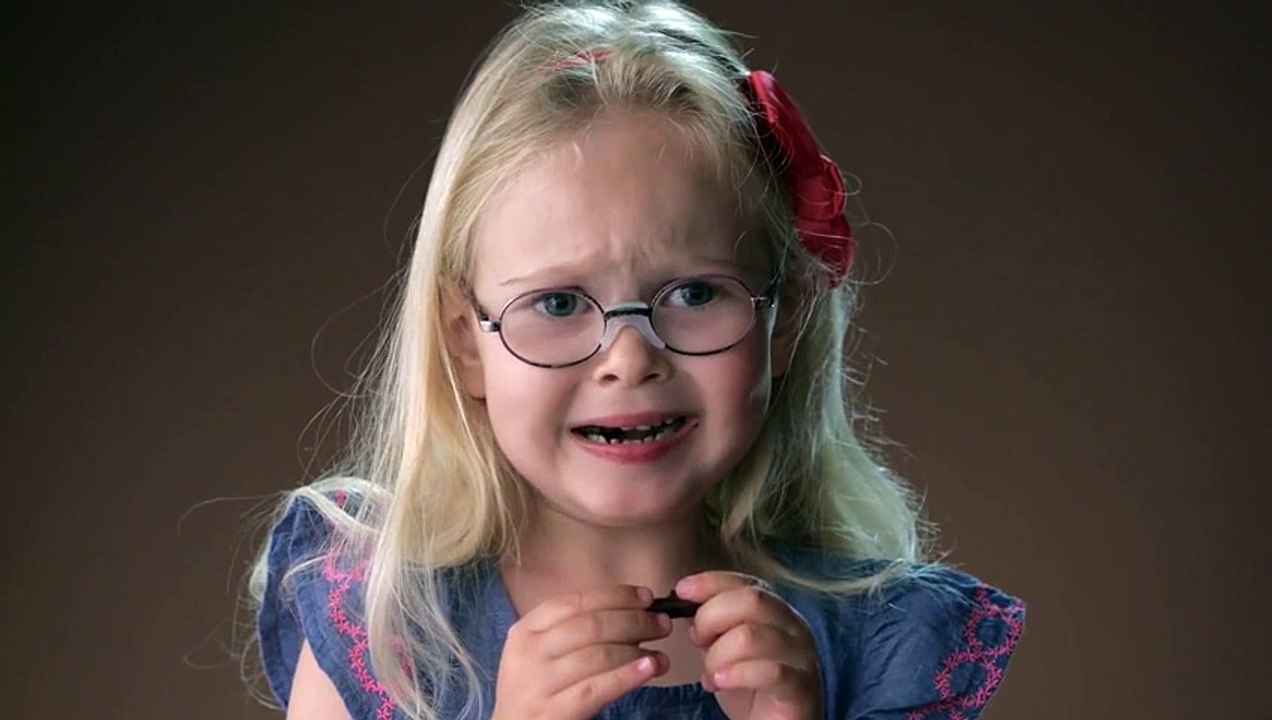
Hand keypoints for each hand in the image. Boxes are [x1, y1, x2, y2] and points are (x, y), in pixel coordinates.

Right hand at [492, 584, 672, 719]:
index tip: (646, 596)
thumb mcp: (542, 652)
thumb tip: (633, 610)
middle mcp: (529, 652)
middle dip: (634, 620)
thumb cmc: (537, 688)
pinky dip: (627, 676)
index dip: (616, 596)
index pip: (576, 601)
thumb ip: (575, 630)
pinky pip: (597, 689)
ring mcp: (538, 683)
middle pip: (592, 625)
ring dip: (637, 651)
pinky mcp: (552, 712)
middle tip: (662, 624)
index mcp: (527, 629)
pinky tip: (649, 669)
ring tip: (660, 656)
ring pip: (598, 655)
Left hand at [676, 571, 821, 719]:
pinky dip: (736, 675)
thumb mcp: (726, 649)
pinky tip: (718, 683)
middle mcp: (794, 626)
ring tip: (709, 675)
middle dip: (711, 616)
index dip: (711, 582)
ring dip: (718, 654)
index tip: (681, 590)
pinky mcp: (801, 687)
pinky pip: (769, 672)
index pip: (746, 583)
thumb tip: (686, 603)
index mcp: (777, 612)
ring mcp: (801, 655)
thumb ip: (713, 626)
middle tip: (696, 640)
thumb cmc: (751, 688)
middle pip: (751, 600)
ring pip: (751, 636)